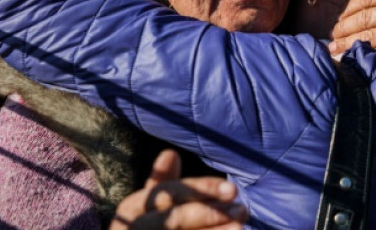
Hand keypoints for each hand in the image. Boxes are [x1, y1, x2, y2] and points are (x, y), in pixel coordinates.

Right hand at [109, 149, 246, 229]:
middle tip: (243, 210)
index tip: (233, 189)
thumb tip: (170, 153)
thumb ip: (161, 183)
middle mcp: (133, 227)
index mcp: (133, 207)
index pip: (171, 193)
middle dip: (210, 214)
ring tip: (241, 228)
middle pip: (176, 219)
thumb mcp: (143, 207)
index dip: (202, 189)